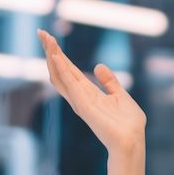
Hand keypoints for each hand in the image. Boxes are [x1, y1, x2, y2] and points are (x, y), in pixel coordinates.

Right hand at [37, 29, 145, 155]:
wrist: (133, 141)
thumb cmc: (128, 124)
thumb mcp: (120, 95)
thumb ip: (110, 82)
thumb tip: (98, 66)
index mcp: (87, 93)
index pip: (69, 70)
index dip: (59, 54)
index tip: (50, 37)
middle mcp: (79, 96)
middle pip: (60, 70)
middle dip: (51, 51)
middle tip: (41, 32)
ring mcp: (80, 102)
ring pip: (60, 75)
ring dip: (53, 56)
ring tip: (46, 39)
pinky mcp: (84, 107)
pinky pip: (70, 86)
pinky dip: (62, 71)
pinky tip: (56, 57)